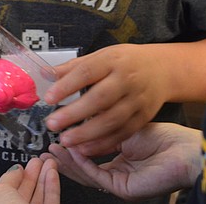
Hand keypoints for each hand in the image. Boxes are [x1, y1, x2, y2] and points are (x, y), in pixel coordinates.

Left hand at [0, 158, 59, 203]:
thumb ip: (8, 177)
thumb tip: (16, 169)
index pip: (11, 190)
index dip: (19, 175)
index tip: (26, 163)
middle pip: (28, 192)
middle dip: (35, 174)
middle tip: (41, 160)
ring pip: (41, 196)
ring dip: (46, 177)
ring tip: (50, 162)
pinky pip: (51, 201)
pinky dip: (53, 186)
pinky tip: (52, 173)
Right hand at [42, 123, 201, 200]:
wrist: (185, 150)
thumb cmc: (165, 138)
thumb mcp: (126, 129)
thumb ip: (103, 132)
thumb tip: (80, 126)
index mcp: (121, 160)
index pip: (91, 157)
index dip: (73, 148)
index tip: (58, 137)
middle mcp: (119, 173)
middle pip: (85, 169)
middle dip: (64, 159)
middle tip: (47, 148)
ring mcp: (120, 182)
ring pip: (87, 174)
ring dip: (68, 162)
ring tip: (53, 149)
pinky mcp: (123, 189)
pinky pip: (97, 175)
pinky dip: (82, 163)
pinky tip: (72, 150)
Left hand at [43, 44, 169, 154]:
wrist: (161, 69)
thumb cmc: (125, 62)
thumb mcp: (100, 55)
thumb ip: (73, 67)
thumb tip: (45, 74)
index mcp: (112, 60)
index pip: (87, 71)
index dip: (67, 85)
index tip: (49, 97)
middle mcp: (126, 80)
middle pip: (100, 98)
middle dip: (74, 113)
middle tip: (53, 124)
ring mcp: (136, 100)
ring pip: (112, 120)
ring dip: (87, 133)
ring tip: (66, 140)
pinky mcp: (143, 117)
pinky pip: (123, 133)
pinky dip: (104, 143)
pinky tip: (86, 149)